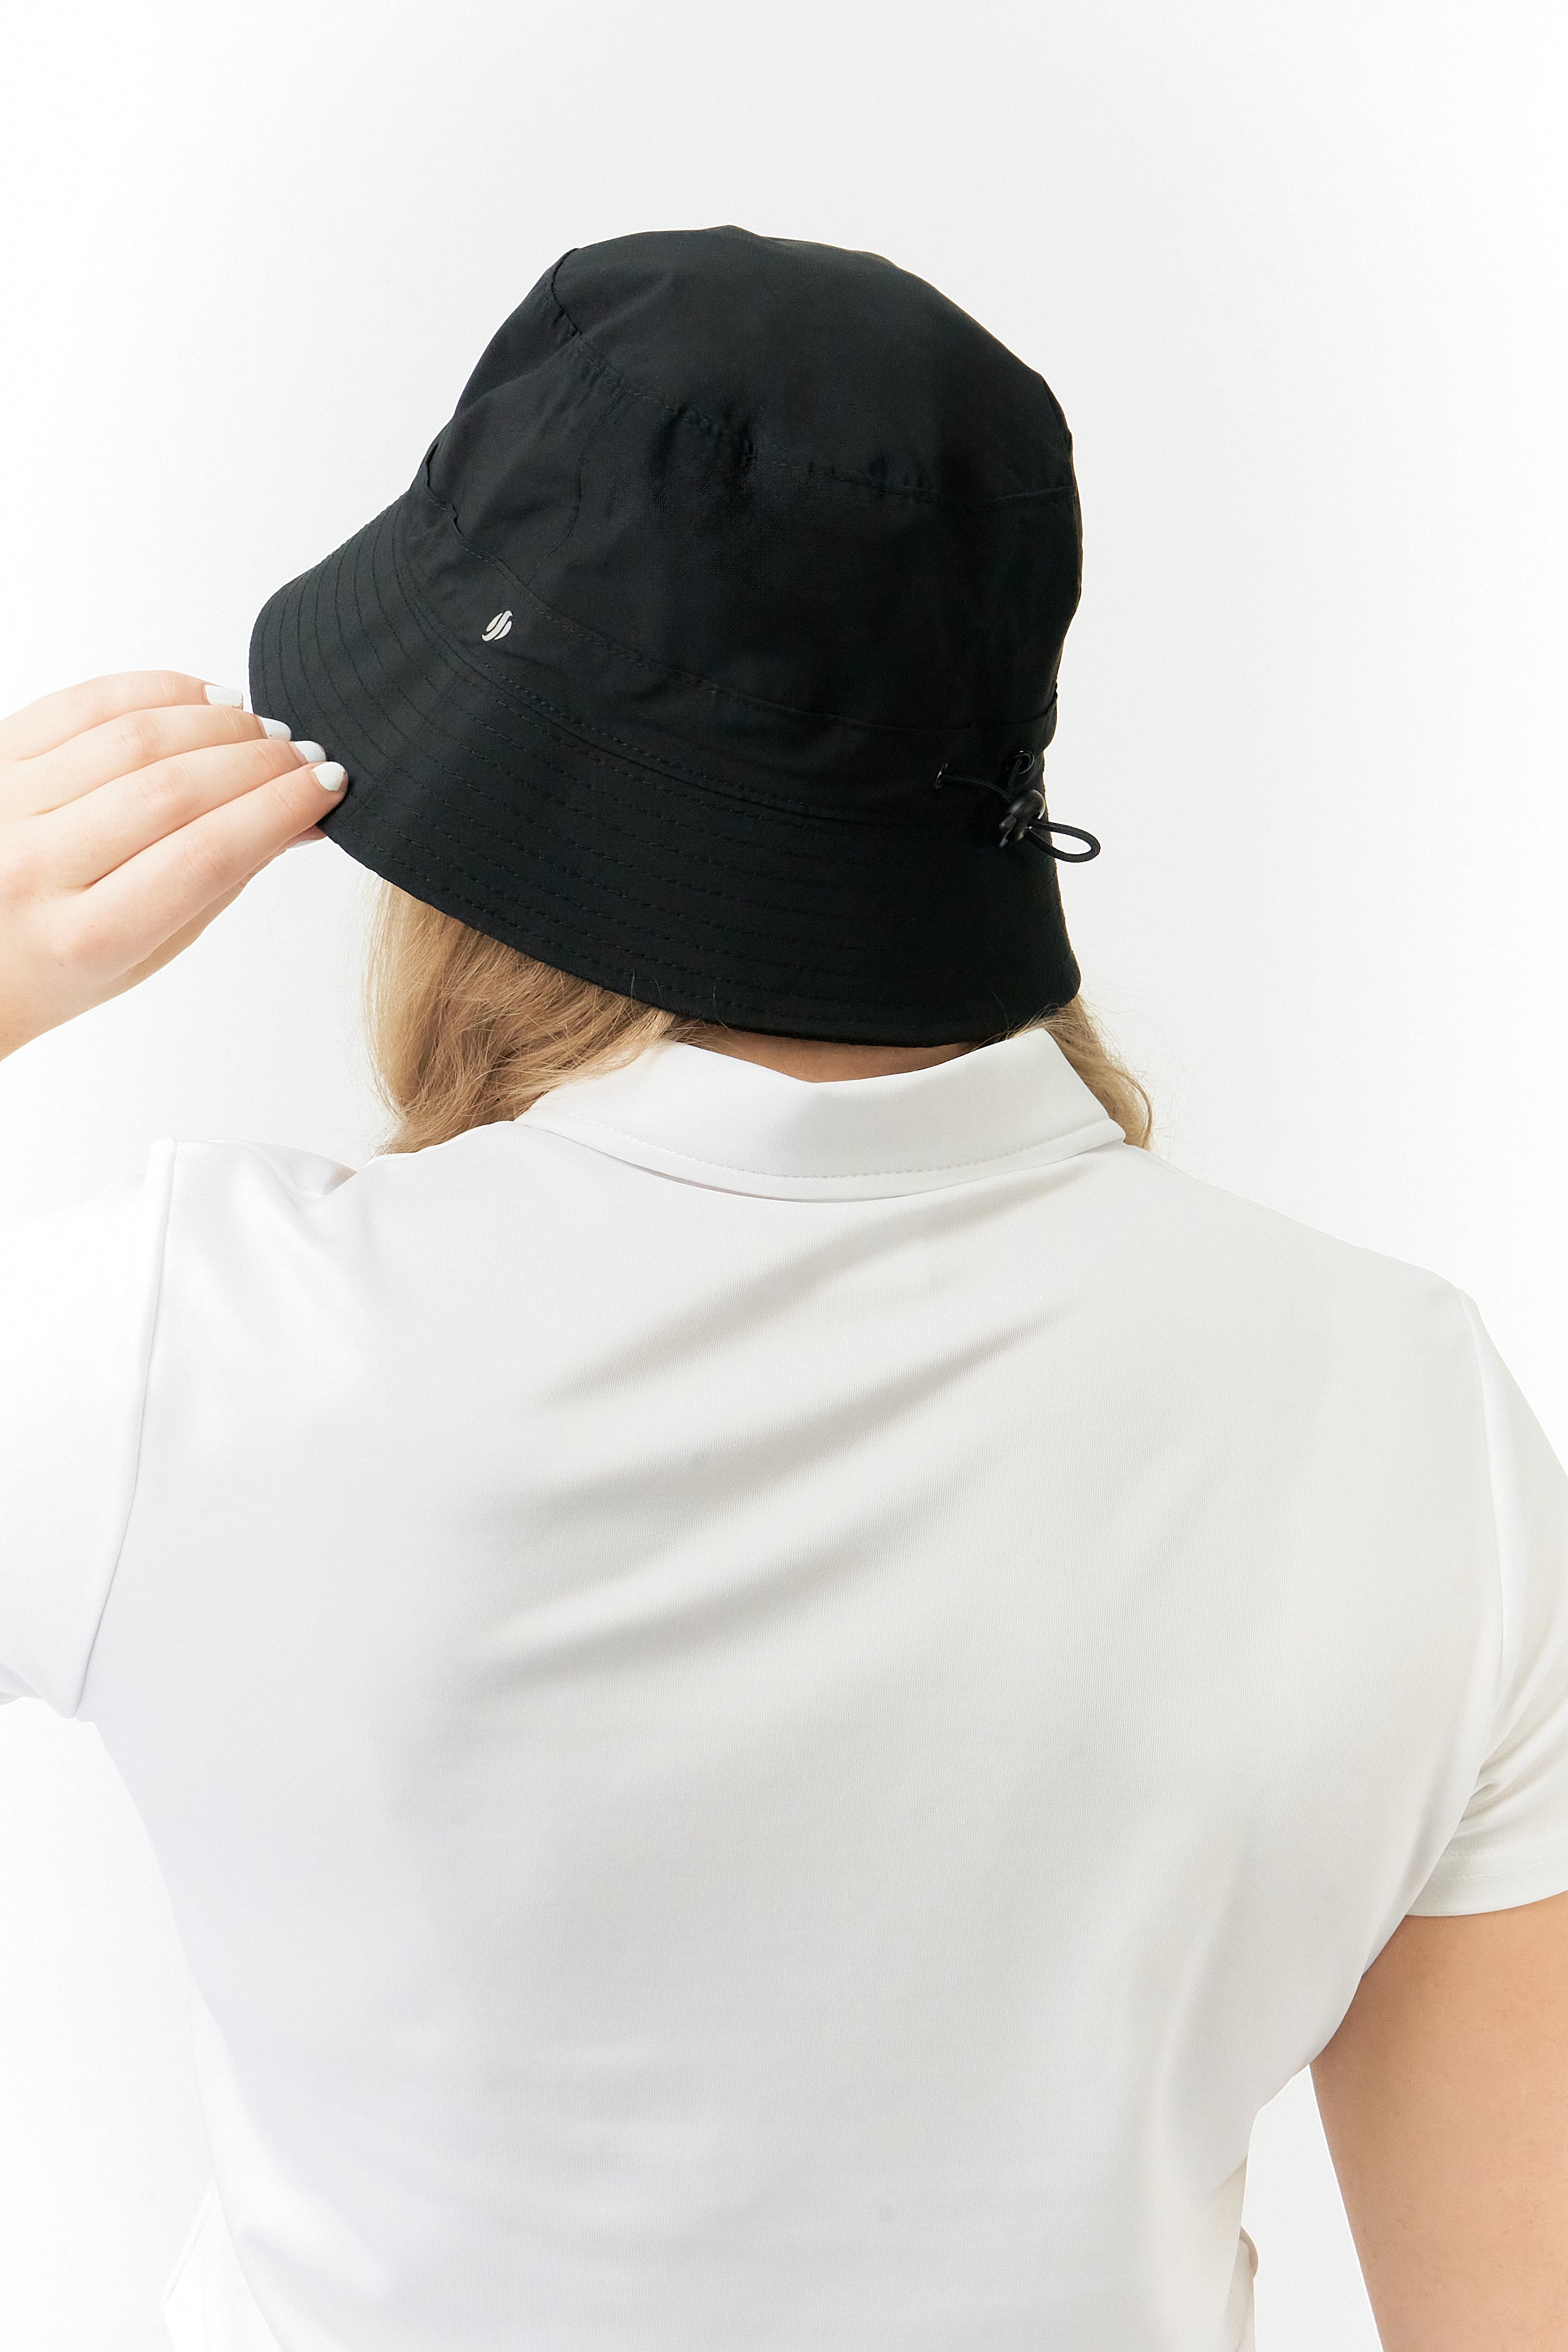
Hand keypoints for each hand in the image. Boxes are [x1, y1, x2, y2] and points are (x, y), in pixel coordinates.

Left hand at [0, 671, 348, 1060]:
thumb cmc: (61, 963)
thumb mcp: (150, 950)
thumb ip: (224, 880)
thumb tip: (304, 815)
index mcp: (85, 938)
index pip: (205, 856)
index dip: (278, 809)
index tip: (326, 785)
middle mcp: (35, 867)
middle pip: (173, 790)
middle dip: (258, 762)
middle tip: (303, 755)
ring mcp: (6, 803)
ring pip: (134, 736)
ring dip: (216, 724)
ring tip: (261, 730)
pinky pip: (85, 702)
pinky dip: (156, 689)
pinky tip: (204, 701)